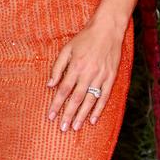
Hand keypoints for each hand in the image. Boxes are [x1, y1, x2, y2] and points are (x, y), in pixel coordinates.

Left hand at [47, 16, 124, 131]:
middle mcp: (88, 74)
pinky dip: (98, 109)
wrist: (107, 30)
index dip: (56, 104)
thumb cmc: (84, 39)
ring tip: (75, 127)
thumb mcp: (67, 49)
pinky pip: (104, 97)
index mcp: (76, 66)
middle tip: (62, 128)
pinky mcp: (111, 78)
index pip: (63, 90)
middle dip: (68, 114)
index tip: (50, 116)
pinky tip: (92, 119)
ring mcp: (101, 77)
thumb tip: (49, 85)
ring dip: (82, 115)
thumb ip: (57, 67)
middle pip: (76, 98)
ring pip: (90, 101)